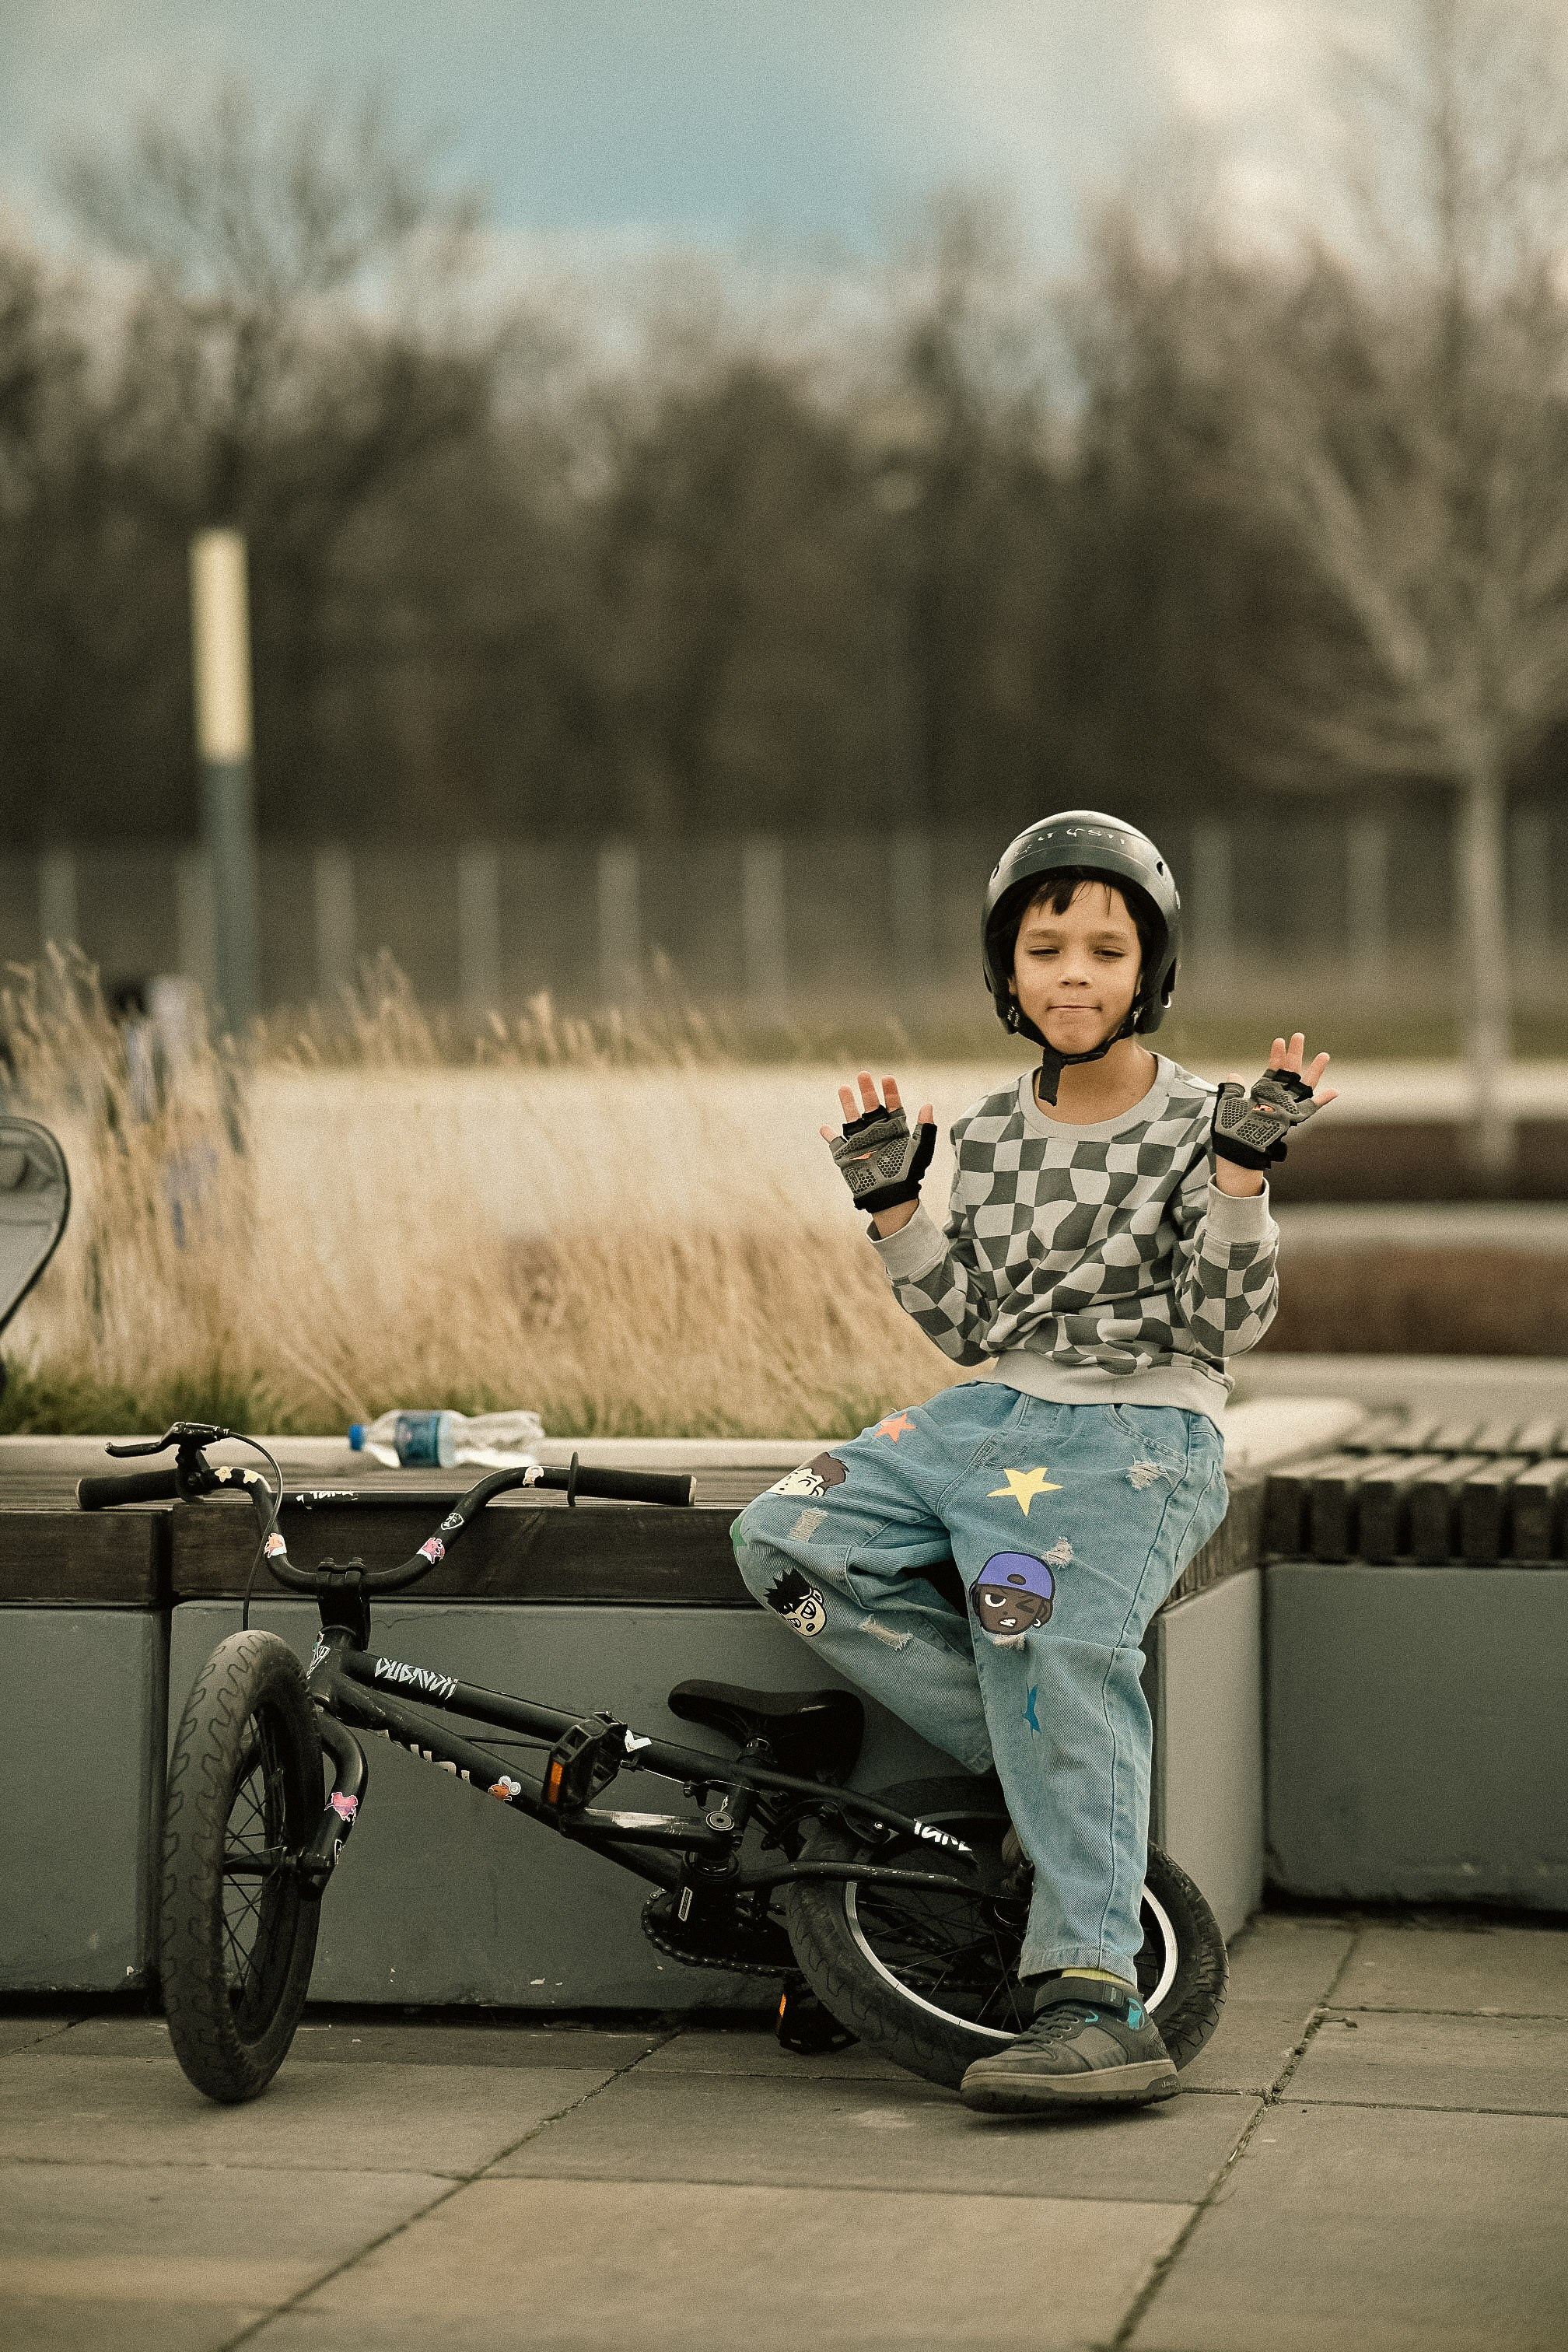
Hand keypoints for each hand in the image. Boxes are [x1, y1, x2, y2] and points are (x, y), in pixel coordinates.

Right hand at [822, 1072, 935, 1232]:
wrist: (891, 1197)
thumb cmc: (909, 1174)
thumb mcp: (920, 1150)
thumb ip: (926, 1129)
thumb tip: (928, 1105)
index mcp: (896, 1130)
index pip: (893, 1106)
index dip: (890, 1092)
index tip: (887, 1078)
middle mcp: (878, 1133)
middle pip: (871, 1107)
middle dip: (867, 1091)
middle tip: (863, 1074)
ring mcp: (862, 1143)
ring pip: (852, 1119)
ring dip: (847, 1104)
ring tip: (843, 1088)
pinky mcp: (847, 1155)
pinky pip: (836, 1143)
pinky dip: (830, 1135)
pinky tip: (825, 1127)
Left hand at [1211, 1033, 1337, 1194]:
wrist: (1235, 1146)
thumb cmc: (1229, 1127)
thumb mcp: (1228, 1103)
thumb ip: (1233, 1088)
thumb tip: (1234, 1074)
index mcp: (1262, 1093)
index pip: (1272, 1069)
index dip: (1276, 1055)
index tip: (1279, 1040)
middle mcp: (1276, 1098)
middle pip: (1290, 1071)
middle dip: (1295, 1053)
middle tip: (1299, 1035)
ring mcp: (1286, 1107)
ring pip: (1303, 1085)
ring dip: (1314, 1071)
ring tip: (1324, 1055)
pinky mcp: (1292, 1118)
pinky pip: (1310, 1108)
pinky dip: (1322, 1100)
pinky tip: (1334, 1091)